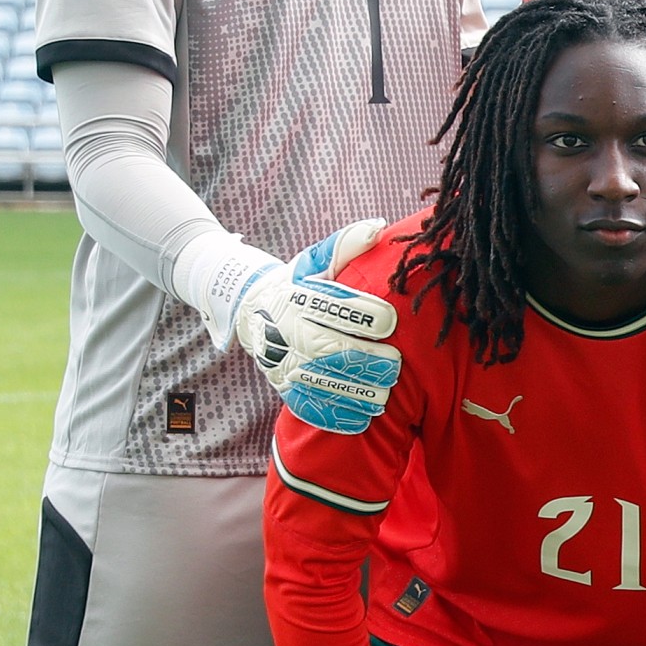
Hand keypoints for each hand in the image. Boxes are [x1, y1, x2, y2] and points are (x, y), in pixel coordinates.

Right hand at [232, 219, 400, 433]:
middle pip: (327, 348)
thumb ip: (345, 245)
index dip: (361, 314)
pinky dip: (335, 415)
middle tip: (394, 365)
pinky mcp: (283, 386)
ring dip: (354, 391)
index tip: (389, 321)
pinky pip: (307, 405)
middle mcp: (287, 329)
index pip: (331, 305)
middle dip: (363, 359)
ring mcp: (283, 360)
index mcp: (297, 296)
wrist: (251, 309)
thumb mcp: (315, 260)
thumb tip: (378, 228)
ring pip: (320, 380)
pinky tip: (362, 418)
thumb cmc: (298, 283)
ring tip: (385, 394)